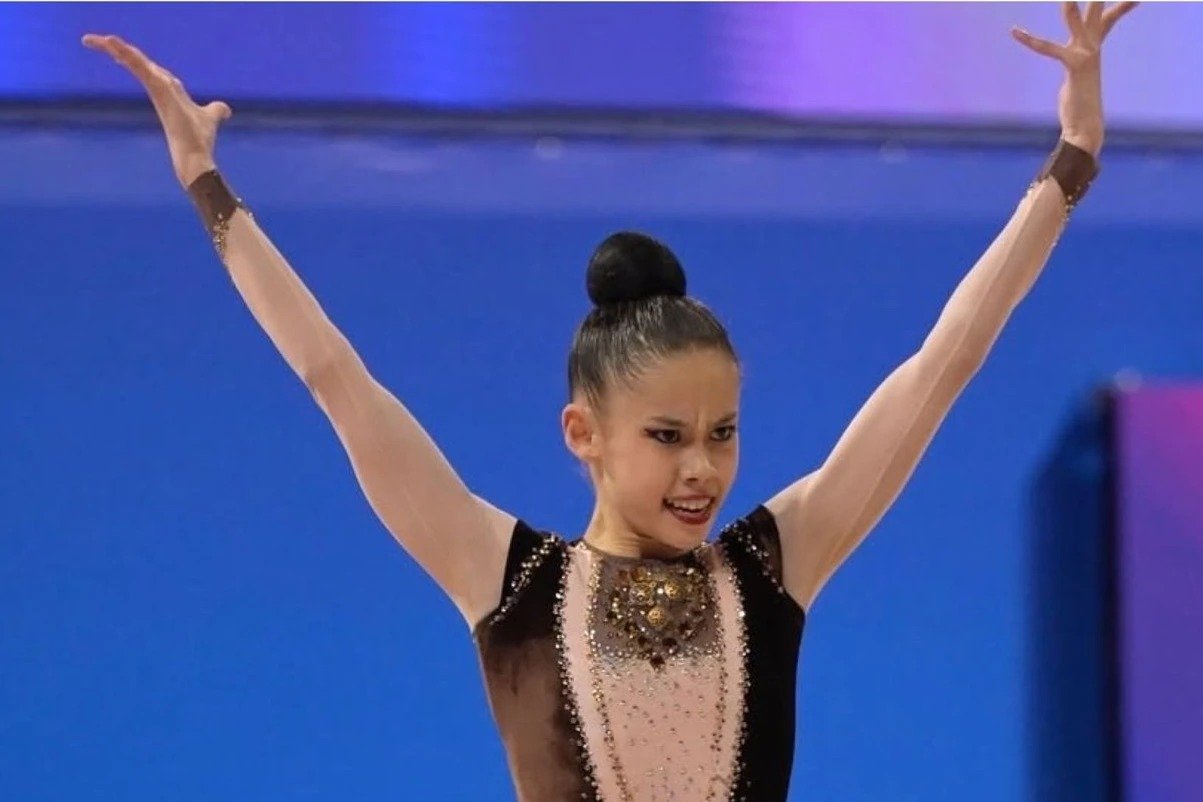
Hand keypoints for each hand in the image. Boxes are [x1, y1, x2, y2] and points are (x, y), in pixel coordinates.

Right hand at [82, 34, 231, 187]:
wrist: (196, 159)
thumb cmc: (199, 141)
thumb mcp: (210, 117)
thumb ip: (215, 111)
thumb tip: (224, 110)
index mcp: (169, 91)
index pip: (150, 69)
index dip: (136, 59)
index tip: (119, 51)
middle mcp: (161, 90)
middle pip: (138, 64)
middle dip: (119, 51)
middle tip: (95, 40)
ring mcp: (159, 91)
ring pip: (136, 64)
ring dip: (118, 50)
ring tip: (93, 39)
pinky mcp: (160, 94)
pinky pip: (142, 70)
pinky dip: (129, 57)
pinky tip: (114, 45)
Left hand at [1010, 2, 1137, 156]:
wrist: (1086, 127)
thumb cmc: (1080, 106)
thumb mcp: (1079, 77)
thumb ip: (1077, 65)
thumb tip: (1077, 66)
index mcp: (1094, 50)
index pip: (1108, 21)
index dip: (1121, 7)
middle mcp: (1093, 49)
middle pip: (1099, 15)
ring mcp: (1086, 56)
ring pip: (1078, 24)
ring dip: (1071, 8)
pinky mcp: (1074, 66)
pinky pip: (1050, 49)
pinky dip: (1031, 40)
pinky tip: (1015, 31)